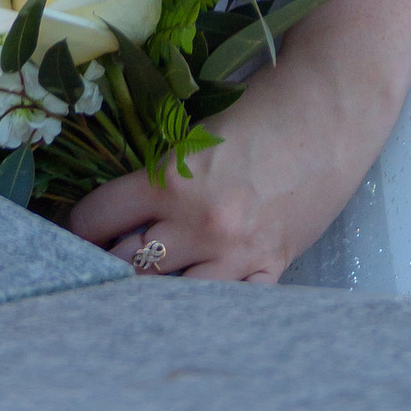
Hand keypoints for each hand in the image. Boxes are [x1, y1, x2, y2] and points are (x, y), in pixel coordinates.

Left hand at [67, 44, 387, 281]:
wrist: (332, 108)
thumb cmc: (264, 105)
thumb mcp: (199, 133)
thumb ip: (165, 172)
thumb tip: (127, 206)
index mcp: (174, 179)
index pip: (101, 217)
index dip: (80, 225)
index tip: (77, 228)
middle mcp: (201, 224)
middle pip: (128, 265)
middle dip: (109, 261)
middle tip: (100, 258)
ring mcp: (238, 254)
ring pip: (171, 296)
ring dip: (154, 286)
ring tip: (143, 280)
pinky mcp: (272, 267)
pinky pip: (226, 304)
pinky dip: (206, 301)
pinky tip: (193, 293)